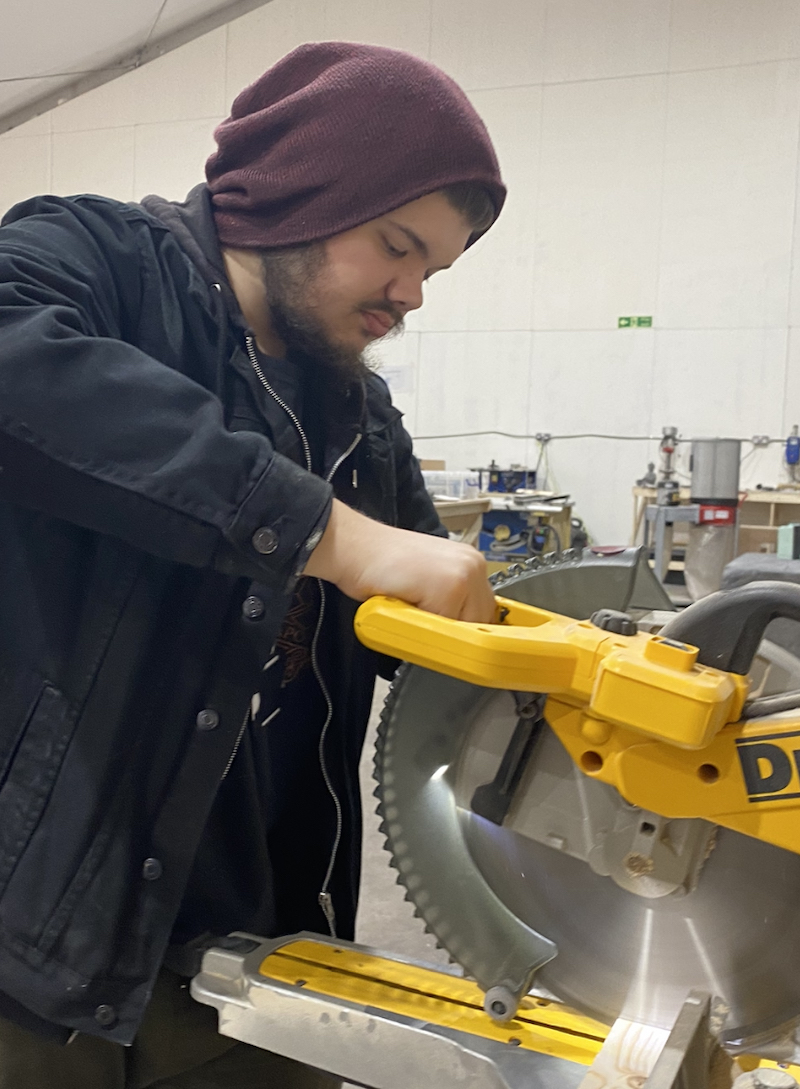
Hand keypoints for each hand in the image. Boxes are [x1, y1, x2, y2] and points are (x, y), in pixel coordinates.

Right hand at [303, 499, 496, 622]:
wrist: (355, 547)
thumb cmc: (383, 564)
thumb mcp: (428, 580)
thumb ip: (450, 601)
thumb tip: (463, 635)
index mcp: (472, 563)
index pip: (485, 611)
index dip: (463, 627)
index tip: (445, 631)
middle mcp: (474, 565)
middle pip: (479, 622)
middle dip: (451, 629)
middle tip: (419, 615)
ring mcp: (464, 575)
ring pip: (463, 629)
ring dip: (436, 629)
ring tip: (410, 608)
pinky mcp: (448, 588)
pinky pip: (443, 630)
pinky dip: (421, 627)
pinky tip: (404, 606)